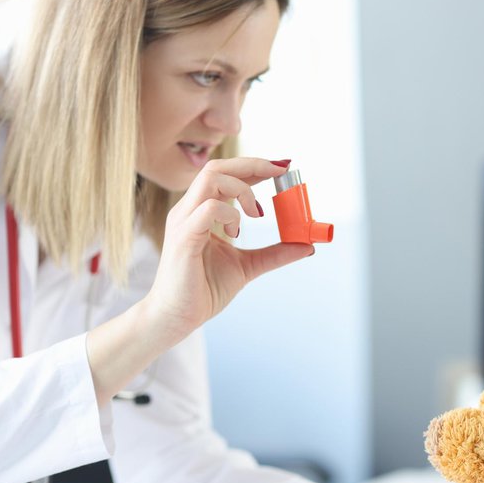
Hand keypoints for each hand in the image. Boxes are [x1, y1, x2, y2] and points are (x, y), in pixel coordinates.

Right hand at [144, 158, 312, 337]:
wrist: (177, 318)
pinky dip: (231, 214)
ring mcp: (184, 221)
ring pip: (212, 178)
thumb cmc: (203, 289)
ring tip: (256, 213)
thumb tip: (307, 246)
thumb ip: (274, 253)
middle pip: (217, 167)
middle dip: (253, 164)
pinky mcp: (184, 237)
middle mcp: (189, 210)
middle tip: (281, 171)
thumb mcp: (248, 266)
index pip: (225, 174)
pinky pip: (209, 209)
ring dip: (243, 189)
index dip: (254, 166)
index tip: (282, 168)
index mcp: (201, 211)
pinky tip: (237, 233)